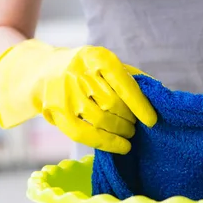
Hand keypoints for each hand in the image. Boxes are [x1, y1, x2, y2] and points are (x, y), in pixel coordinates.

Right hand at [0, 40, 156, 153]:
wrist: (43, 70)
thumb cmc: (85, 70)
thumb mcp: (107, 65)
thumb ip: (131, 79)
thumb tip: (159, 96)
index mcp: (96, 57)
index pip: (123, 83)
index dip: (139, 104)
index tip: (151, 121)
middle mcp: (78, 72)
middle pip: (112, 104)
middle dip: (129, 119)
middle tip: (136, 126)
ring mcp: (64, 92)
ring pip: (99, 119)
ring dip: (120, 132)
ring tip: (128, 134)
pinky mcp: (55, 111)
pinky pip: (83, 134)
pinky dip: (105, 143)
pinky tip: (119, 146)